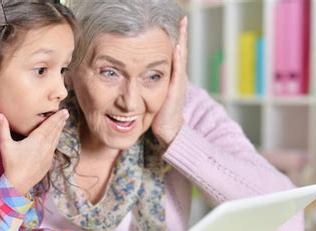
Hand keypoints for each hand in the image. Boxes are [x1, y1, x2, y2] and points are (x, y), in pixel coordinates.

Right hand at [0, 110, 68, 194]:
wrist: (19, 183)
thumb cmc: (11, 164)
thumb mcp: (6, 145)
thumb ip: (3, 128)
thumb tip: (0, 114)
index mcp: (37, 140)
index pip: (49, 125)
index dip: (57, 117)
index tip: (64, 111)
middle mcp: (46, 146)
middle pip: (55, 131)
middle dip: (60, 121)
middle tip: (66, 113)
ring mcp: (48, 155)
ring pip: (56, 139)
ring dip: (59, 130)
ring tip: (63, 123)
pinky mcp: (48, 162)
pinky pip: (54, 148)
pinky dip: (56, 140)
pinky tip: (56, 139)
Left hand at [151, 16, 187, 145]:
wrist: (168, 129)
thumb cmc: (159, 114)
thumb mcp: (152, 93)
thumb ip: (148, 81)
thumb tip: (133, 71)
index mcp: (171, 75)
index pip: (173, 50)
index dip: (173, 36)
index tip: (171, 21)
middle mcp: (177, 75)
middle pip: (179, 48)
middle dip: (180, 32)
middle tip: (180, 16)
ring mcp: (179, 81)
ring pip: (181, 56)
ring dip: (181, 39)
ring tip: (182, 23)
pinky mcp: (176, 89)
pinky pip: (177, 70)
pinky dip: (178, 57)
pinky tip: (176, 46)